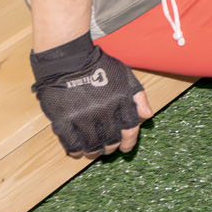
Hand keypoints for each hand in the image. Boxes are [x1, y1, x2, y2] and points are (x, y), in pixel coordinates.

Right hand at [30, 35, 154, 158]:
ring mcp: (82, 116)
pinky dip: (76, 151)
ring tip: (94, 151)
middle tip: (108, 148)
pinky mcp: (63, 120)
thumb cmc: (98, 67)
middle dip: (111, 147)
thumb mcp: (124, 76)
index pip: (130, 128)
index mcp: (120, 99)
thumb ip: (138, 96)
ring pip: (92, 145)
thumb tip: (147, 115)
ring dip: (94, 152)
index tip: (126, 148)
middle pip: (111, 140)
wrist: (67, 60)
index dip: (129, 141)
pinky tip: (78, 150)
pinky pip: (71, 144)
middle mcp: (103, 110)